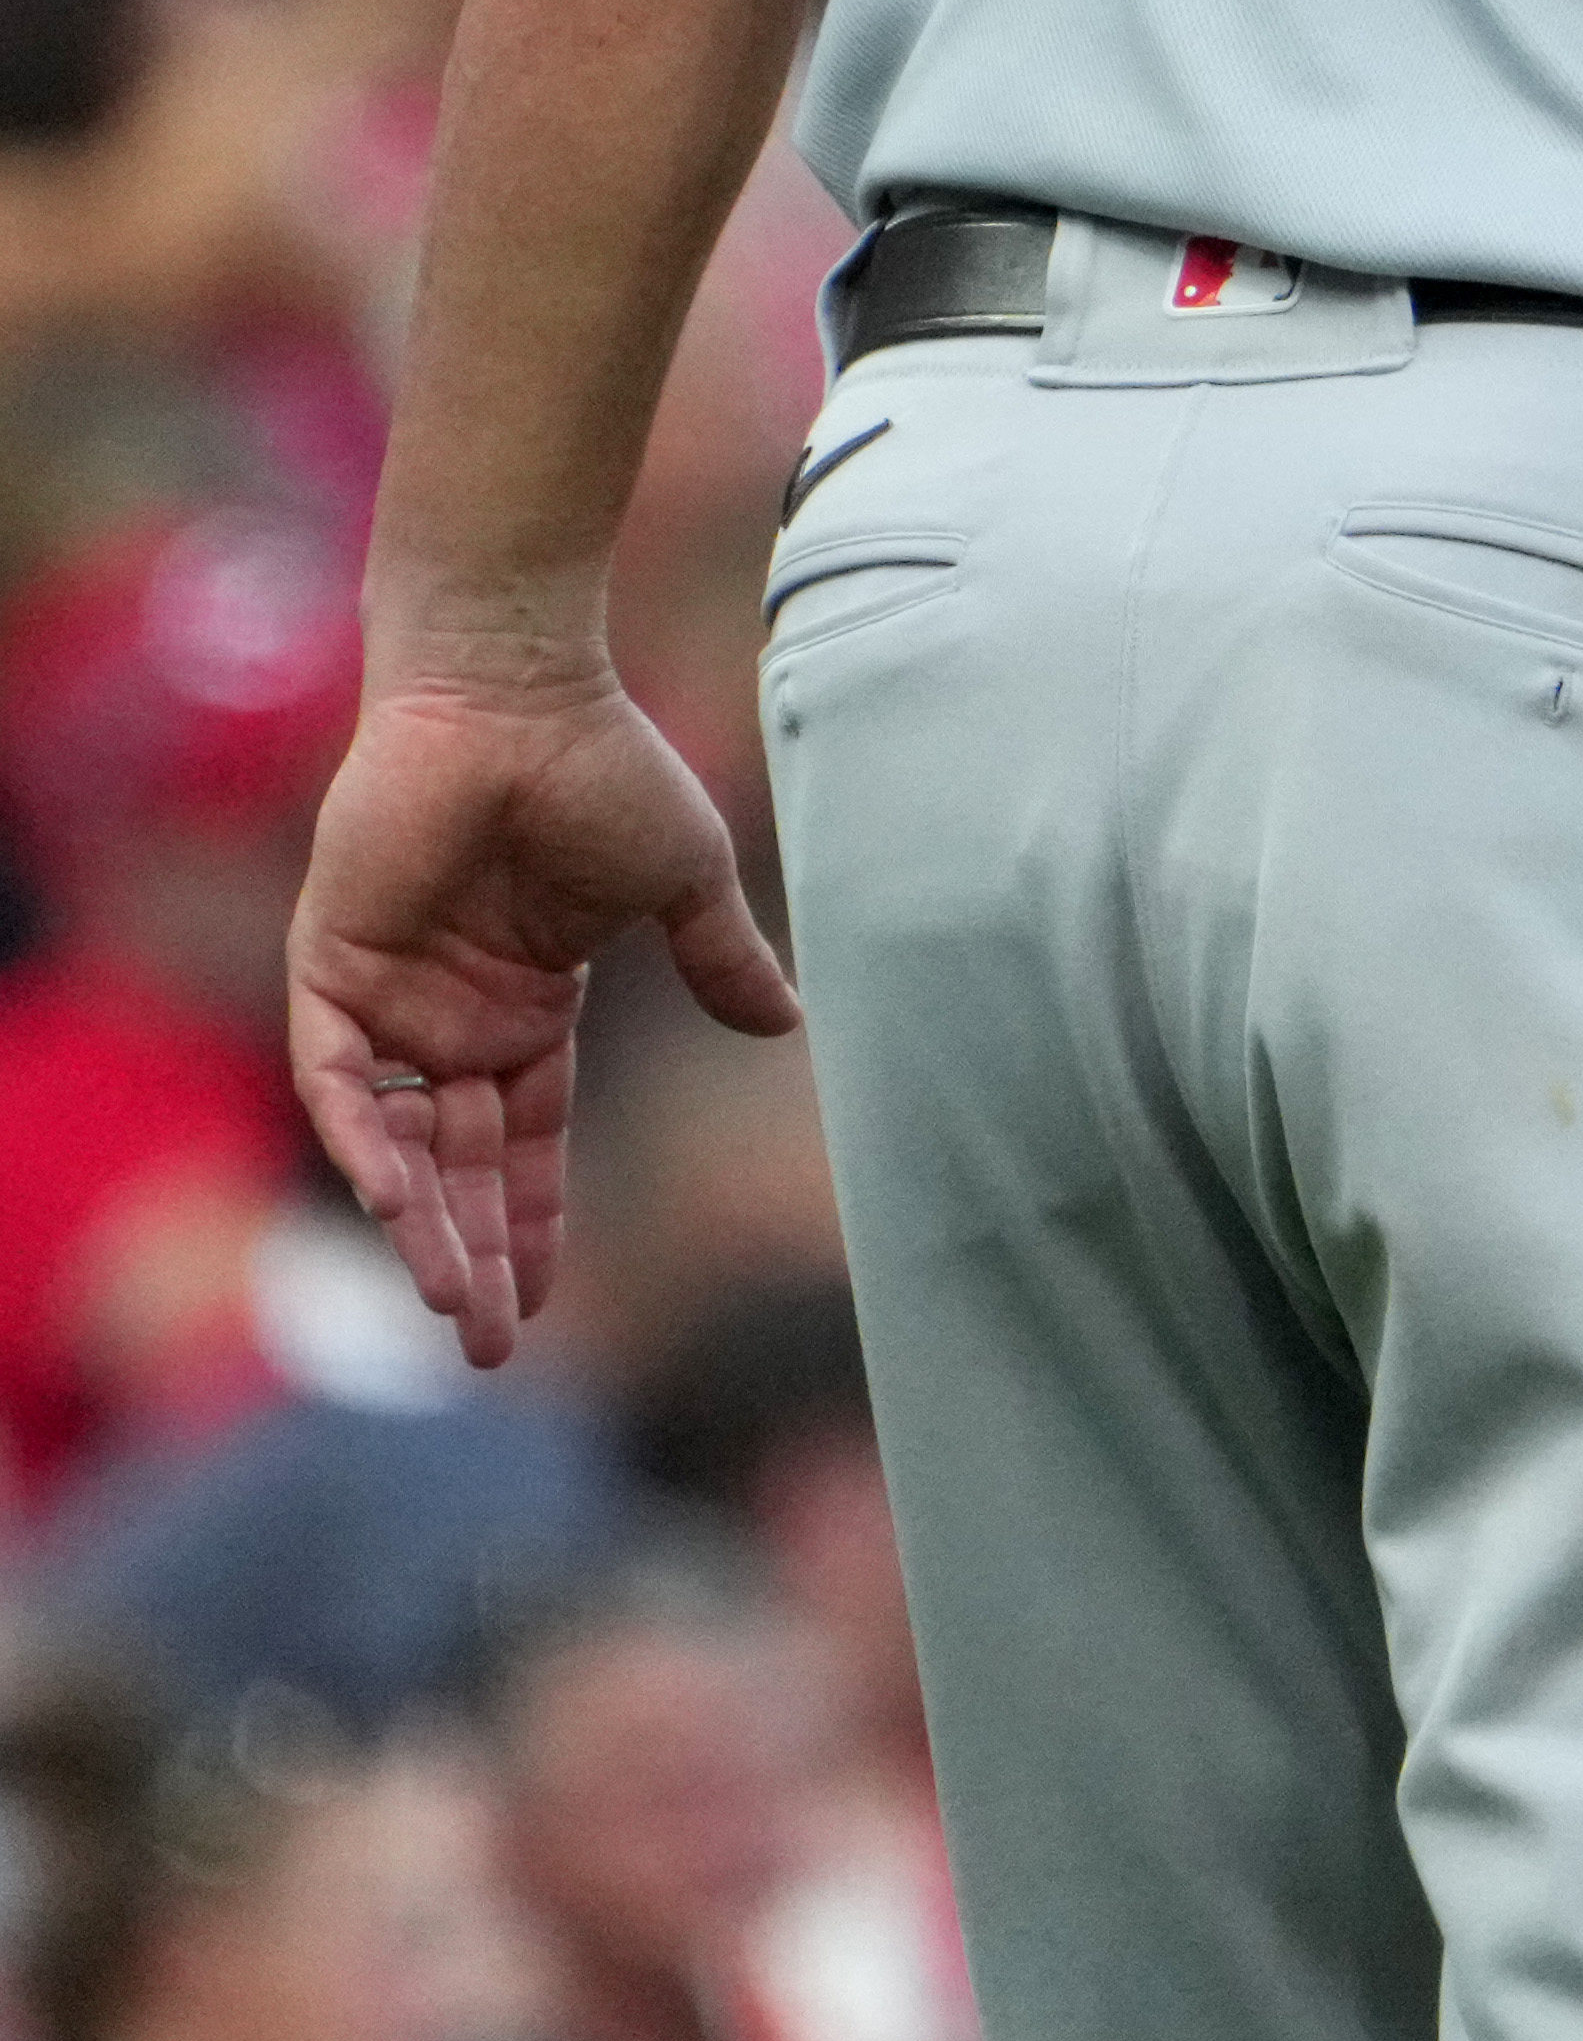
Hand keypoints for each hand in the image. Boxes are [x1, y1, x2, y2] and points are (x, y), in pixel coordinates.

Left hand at [286, 624, 801, 1366]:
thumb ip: (721, 959)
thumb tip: (790, 1028)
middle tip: (489, 1348)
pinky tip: (398, 1204)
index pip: (525, 1143)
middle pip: (460, 1166)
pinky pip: (337, 1080)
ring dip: (422, 1224)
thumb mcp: (682, 884)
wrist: (514, 692)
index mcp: (529, 1008)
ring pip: (397, 1143)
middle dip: (474, 1256)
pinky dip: (363, 1142)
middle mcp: (452, 1018)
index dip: (533, 1222)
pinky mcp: (333, 965)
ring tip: (454, 1303)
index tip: (542, 1305)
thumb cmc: (603, 768)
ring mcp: (391, 996)